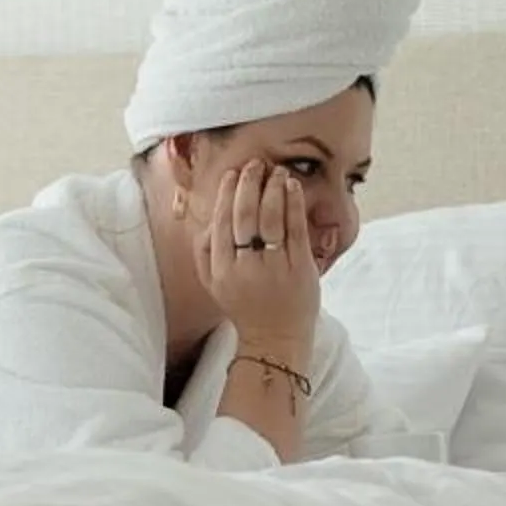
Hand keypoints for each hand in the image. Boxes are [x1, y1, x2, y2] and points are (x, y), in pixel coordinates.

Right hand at [185, 160, 319, 359]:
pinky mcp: (300, 269)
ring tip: (276, 171)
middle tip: (255, 165)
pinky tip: (292, 186)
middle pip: (245, 215)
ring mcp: (274, 268)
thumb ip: (205, 252)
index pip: (222, 222)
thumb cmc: (245, 307)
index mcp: (221, 269)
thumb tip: (207, 219)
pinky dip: (293, 204)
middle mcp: (245, 267)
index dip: (228, 194)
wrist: (275, 340)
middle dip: (249, 184)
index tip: (233, 174)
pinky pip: (295, 229)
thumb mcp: (214, 284)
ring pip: (270, 218)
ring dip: (272, 188)